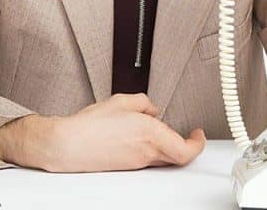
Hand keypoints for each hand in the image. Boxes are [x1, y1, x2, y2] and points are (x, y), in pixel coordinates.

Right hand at [41, 93, 205, 171]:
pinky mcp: (127, 166)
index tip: (198, 134)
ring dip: (167, 145)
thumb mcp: (121, 101)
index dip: (198, 143)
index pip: (186, 149)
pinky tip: (138, 136)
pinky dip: (151, 148)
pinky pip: (148, 158)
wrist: (69, 145)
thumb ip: (144, 102)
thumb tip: (152, 109)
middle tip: (187, 134)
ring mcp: (137, 162)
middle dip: (185, 144)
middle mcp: (147, 152)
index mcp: (151, 134)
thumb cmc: (90, 126)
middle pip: (178, 156)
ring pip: (163, 157)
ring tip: (157, 130)